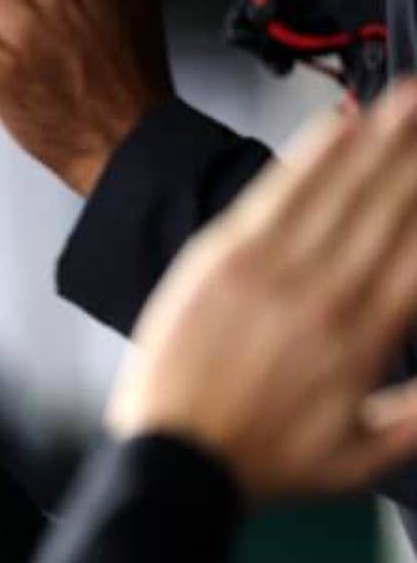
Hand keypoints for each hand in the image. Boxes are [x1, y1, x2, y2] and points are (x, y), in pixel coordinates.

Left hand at [107, 84, 416, 498]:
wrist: (170, 464)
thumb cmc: (257, 462)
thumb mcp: (361, 457)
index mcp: (365, 340)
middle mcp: (326, 298)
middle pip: (394, 206)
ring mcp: (271, 275)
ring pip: (342, 190)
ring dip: (383, 137)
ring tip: (413, 98)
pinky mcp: (220, 262)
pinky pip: (276, 193)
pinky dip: (312, 154)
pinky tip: (342, 122)